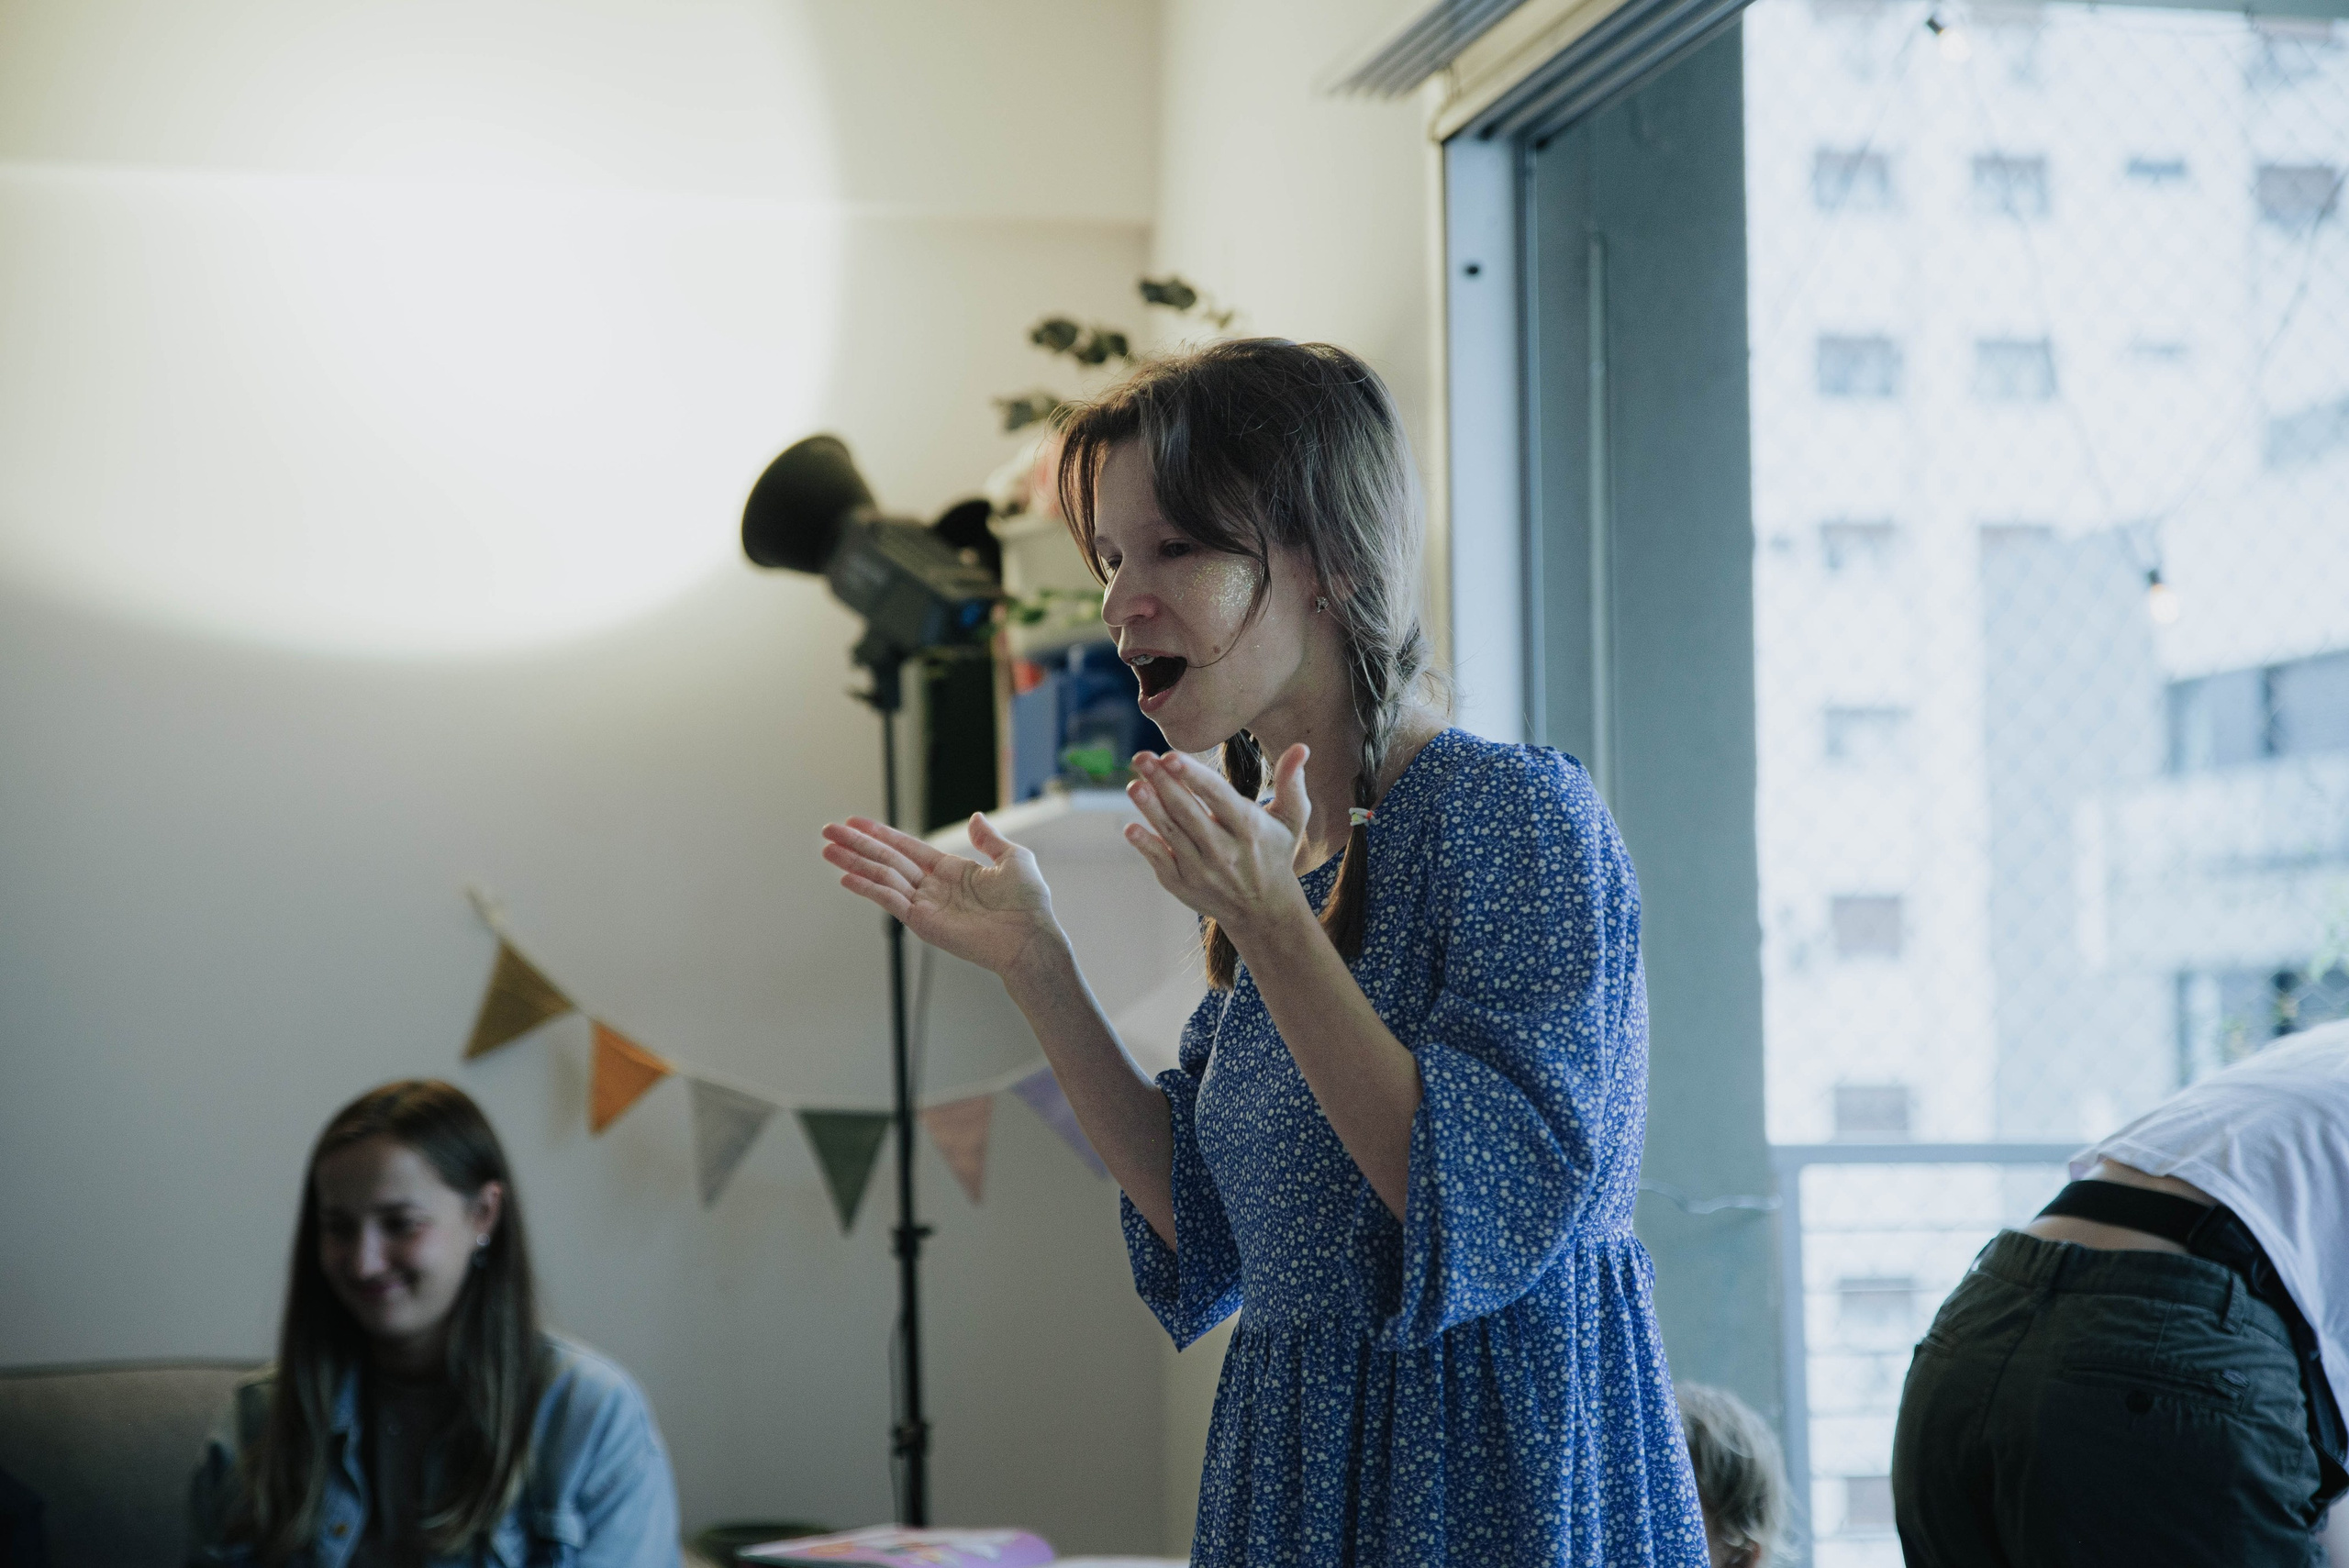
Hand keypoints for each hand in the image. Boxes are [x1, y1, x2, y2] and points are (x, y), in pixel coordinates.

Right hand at [820, 814, 1063, 978]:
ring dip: (854, 862)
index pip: (907, 847)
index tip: (856, 822)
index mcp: (952, 870)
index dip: (881, 834)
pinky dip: (868, 888)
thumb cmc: (1028, 903)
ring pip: (882, 876)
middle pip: (887, 859)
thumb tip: (975, 817)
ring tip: (827, 849)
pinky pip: (890, 900)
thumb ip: (989, 839)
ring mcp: (926, 905)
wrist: (1030, 937)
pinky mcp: (923, 922)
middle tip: (828, 830)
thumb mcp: (1013, 858)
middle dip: (857, 844)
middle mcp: (933, 887)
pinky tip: (846, 877)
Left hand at [1123, 745, 1317, 950]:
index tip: (1170, 756)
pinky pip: (1161, 863)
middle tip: (1141, 758)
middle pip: (1189, 813)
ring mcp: (1202, 870)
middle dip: (1163, 783)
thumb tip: (1301, 747)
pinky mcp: (1183, 885)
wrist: (1263, 910)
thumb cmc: (1275, 854)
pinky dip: (1146, 845)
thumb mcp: (1291, 821)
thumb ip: (1292, 783)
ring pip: (1173, 834)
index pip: (1217, 797)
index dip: (1193, 776)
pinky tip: (1130, 827)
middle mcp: (1225, 851)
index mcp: (1249, 829)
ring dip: (1150, 809)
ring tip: (1134, 785)